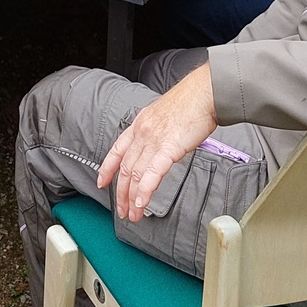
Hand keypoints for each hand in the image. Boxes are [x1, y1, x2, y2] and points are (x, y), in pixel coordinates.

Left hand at [96, 66, 216, 221]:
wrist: (204, 92)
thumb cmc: (191, 102)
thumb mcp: (164, 115)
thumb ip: (157, 132)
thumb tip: (159, 146)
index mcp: (140, 124)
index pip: (117, 150)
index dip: (107, 168)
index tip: (102, 181)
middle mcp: (142, 132)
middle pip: (125, 167)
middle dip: (121, 192)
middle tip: (122, 210)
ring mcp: (153, 140)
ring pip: (135, 175)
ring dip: (132, 198)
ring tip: (133, 214)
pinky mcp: (168, 148)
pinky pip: (151, 174)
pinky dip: (144, 192)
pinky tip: (142, 203)